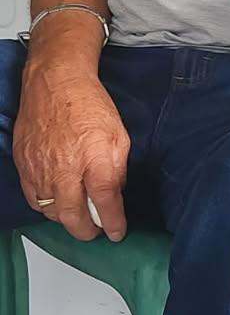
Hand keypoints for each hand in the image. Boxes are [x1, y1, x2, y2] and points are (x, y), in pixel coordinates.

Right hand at [13, 64, 128, 240]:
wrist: (55, 82)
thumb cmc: (88, 104)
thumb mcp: (119, 136)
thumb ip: (117, 169)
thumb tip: (114, 193)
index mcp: (94, 159)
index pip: (105, 203)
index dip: (113, 223)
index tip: (117, 232)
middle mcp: (64, 168)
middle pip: (73, 216)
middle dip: (86, 231)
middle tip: (96, 231)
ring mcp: (40, 168)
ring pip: (51, 211)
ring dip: (66, 219)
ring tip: (78, 216)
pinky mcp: (24, 164)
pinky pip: (34, 198)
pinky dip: (47, 206)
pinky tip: (58, 202)